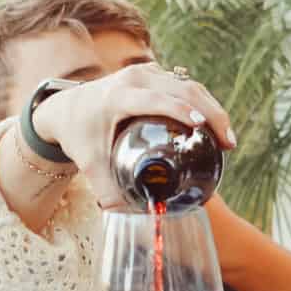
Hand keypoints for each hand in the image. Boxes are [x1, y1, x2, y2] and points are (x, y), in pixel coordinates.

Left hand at [30, 63, 235, 209]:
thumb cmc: (77, 136)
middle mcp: (134, 78)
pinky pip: (184, 83)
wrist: (63, 108)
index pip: (157, 99)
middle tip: (227, 143)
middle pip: (182, 89)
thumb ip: (107, 193)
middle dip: (211, 113)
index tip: (203, 128)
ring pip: (188, 84)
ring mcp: (144, 72)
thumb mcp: (88, 165)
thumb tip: (131, 218)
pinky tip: (213, 124)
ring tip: (226, 138)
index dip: (181, 111)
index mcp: (118, 96)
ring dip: (212, 108)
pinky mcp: (152, 73)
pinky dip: (202, 102)